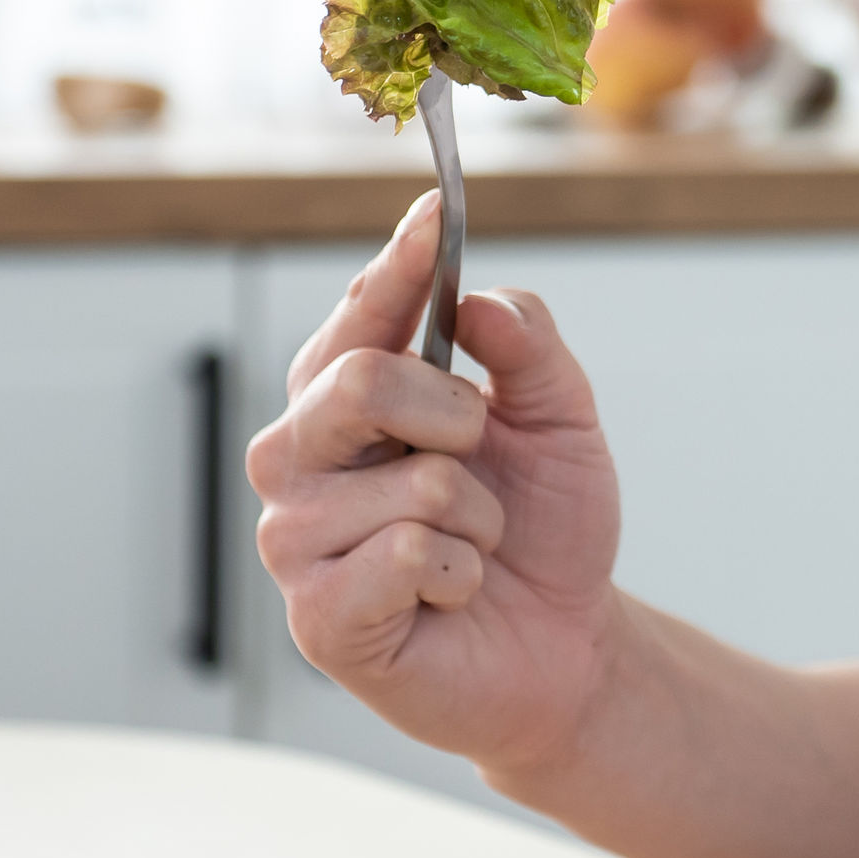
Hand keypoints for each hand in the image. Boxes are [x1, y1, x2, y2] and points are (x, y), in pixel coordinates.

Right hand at [248, 192, 628, 773]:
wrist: (562, 645)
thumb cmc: (540, 527)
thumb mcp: (562, 419)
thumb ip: (528, 346)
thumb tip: (476, 300)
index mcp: (344, 393)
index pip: (365, 310)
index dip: (402, 261)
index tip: (440, 211)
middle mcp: (299, 455)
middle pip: (359, 379)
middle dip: (456, 413)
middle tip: (481, 449)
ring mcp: (296, 537)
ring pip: (413, 481)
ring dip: (478, 515)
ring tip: (471, 544)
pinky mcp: (318, 616)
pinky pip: (410, 555)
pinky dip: (463, 571)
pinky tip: (450, 591)